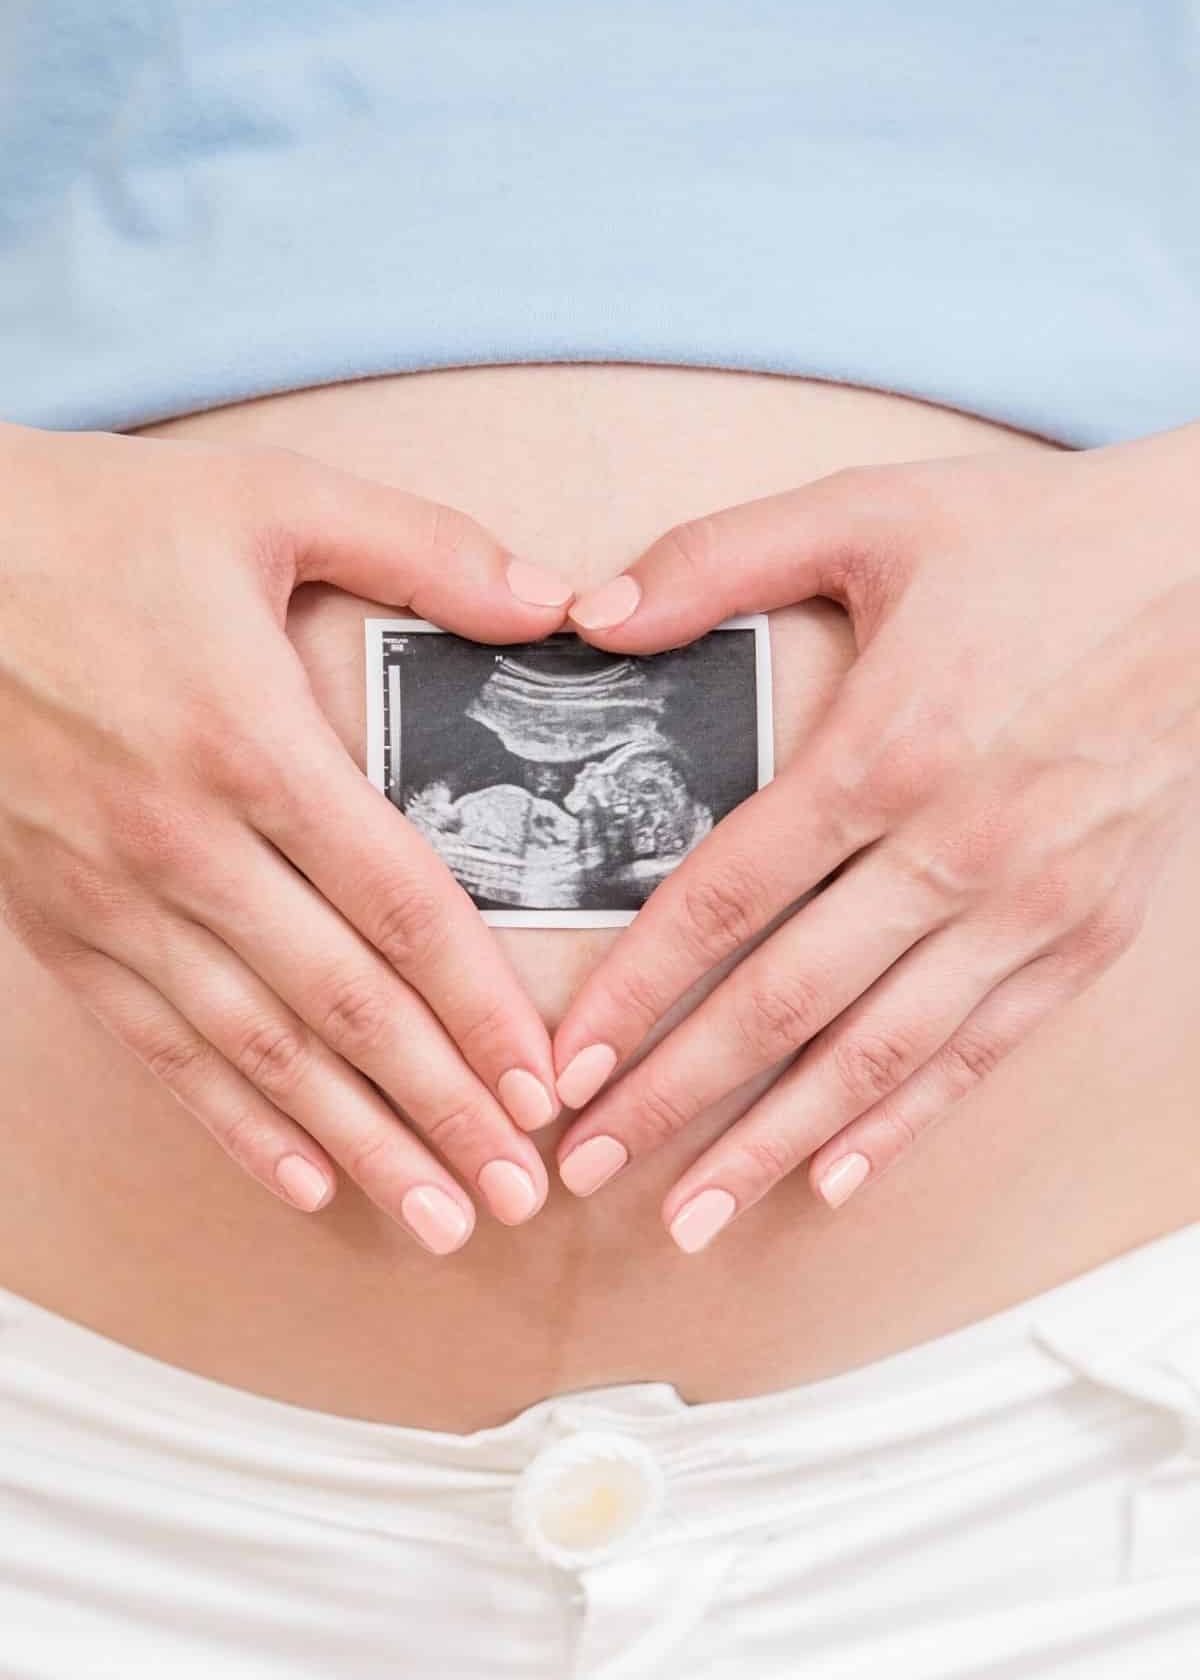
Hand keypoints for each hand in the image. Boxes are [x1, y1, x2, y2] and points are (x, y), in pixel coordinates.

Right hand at [0, 421, 574, 1250]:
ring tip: (436, 1216)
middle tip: (516, 1192)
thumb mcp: (271, 500)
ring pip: (255, 1049)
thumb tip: (555, 603)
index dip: (477, 1005)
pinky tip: (298, 1178)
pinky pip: (154, 1045)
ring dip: (352, 1142)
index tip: (542, 1083)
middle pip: (341, 1004)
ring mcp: (113, 895)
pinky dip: (228, 1119)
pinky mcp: (59, 922)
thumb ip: (425, 549)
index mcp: (251, 741)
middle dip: (439, 1108)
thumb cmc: (95, 526)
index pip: (397, 906)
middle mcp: (184, 842)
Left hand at [550, 424, 1199, 1247]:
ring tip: (690, 1212)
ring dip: (774, 1142)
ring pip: (879, 1055)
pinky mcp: (1083, 934)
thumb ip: (715, 558)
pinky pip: (982, 1053)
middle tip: (585, 1167)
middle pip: (785, 1003)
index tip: (563, 1062)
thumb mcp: (867, 513)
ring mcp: (1027, 906)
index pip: (726, 899)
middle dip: (674, 1096)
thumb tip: (587, 613)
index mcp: (885, 751)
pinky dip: (908, 1124)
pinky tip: (837, 1179)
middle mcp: (953, 849)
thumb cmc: (1037, 543)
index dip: (635, 991)